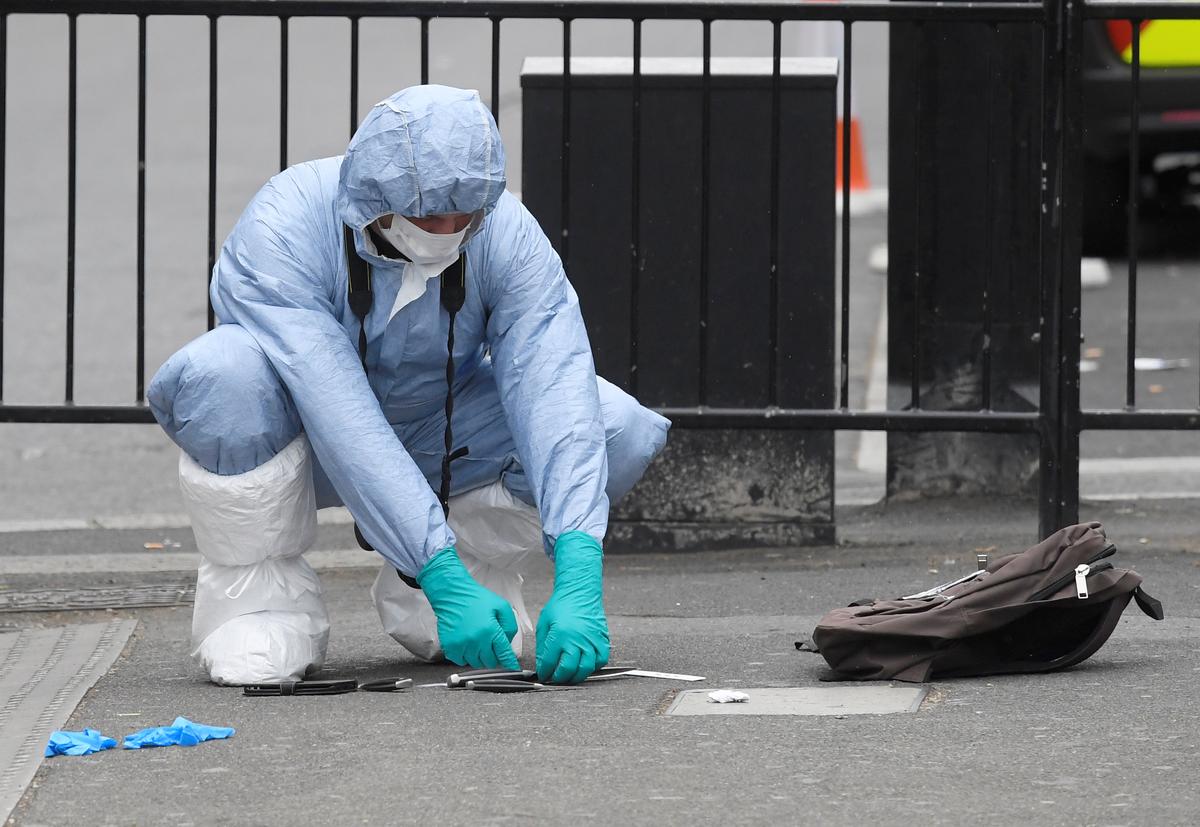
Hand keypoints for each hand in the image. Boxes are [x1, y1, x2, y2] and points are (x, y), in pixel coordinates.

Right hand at [417, 548, 519, 669]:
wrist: (453, 594)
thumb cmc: (476, 599)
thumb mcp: (501, 606)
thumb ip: (510, 625)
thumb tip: (508, 643)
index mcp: (491, 631)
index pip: (504, 654)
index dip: (510, 663)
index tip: (513, 668)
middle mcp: (476, 640)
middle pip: (490, 662)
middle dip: (494, 657)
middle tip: (492, 646)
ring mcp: (462, 645)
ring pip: (476, 663)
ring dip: (480, 657)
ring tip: (479, 642)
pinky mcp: (450, 647)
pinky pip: (461, 661)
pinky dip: (466, 656)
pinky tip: (467, 644)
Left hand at [536, 531, 609, 683]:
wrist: (580, 592)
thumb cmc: (561, 605)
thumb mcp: (544, 624)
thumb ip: (543, 646)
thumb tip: (542, 664)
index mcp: (559, 635)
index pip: (550, 663)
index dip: (545, 672)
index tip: (544, 674)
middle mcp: (576, 640)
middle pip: (568, 669)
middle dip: (559, 678)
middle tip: (555, 678)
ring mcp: (591, 640)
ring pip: (585, 668)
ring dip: (576, 676)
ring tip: (569, 675)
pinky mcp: (602, 639)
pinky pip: (600, 660)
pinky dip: (593, 667)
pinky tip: (585, 665)